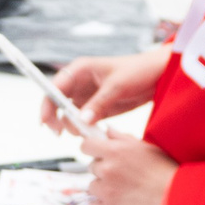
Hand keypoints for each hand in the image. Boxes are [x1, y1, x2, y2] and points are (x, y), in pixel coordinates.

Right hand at [44, 47, 170, 132]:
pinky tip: (92, 134)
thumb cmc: (138, 71)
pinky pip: (83, 120)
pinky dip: (84, 129)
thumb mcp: (117, 86)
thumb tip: (80, 120)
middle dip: (55, 118)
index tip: (45, 121)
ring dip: (72, 126)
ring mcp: (87, 96)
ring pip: (69, 114)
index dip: (47, 104)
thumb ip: (98, 103)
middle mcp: (79, 82)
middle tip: (60, 134)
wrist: (158, 75)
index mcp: (80, 70)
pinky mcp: (96, 108)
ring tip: (85, 134)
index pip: (54, 87)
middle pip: (56, 102)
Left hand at [83, 131, 175, 204]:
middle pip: (92, 167)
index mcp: (115, 151)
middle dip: (103, 170)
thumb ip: (123, 138)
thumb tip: (108, 131)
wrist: (177, 199)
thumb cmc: (167, 172)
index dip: (91, 149)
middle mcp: (107, 169)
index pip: (86, 145)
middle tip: (122, 176)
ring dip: (103, 189)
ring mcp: (106, 191)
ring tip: (124, 192)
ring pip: (92, 187)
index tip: (97, 153)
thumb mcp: (147, 148)